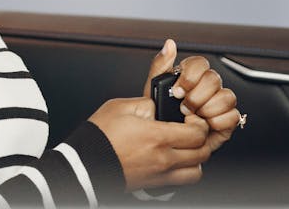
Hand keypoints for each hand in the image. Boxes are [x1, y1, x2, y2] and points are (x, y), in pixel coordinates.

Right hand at [88, 97, 210, 189]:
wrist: (86, 162)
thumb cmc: (100, 135)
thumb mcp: (121, 106)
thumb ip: (146, 103)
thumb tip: (159, 105)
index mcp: (157, 136)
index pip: (197, 133)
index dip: (199, 123)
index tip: (191, 118)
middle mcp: (163, 158)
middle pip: (202, 153)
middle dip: (202, 139)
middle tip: (192, 130)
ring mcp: (160, 174)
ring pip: (197, 171)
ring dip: (197, 158)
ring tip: (187, 147)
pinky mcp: (155, 184)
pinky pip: (183, 181)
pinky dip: (186, 171)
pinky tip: (176, 160)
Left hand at [145, 39, 240, 153]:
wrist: (165, 140)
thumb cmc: (159, 114)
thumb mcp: (154, 89)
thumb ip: (161, 65)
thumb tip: (169, 44)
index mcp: (192, 76)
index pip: (201, 63)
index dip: (190, 76)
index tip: (178, 90)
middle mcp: (208, 87)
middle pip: (214, 79)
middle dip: (196, 96)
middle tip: (183, 107)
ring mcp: (219, 103)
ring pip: (227, 96)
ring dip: (207, 108)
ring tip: (193, 117)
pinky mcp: (227, 121)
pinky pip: (233, 116)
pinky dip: (218, 122)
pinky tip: (205, 124)